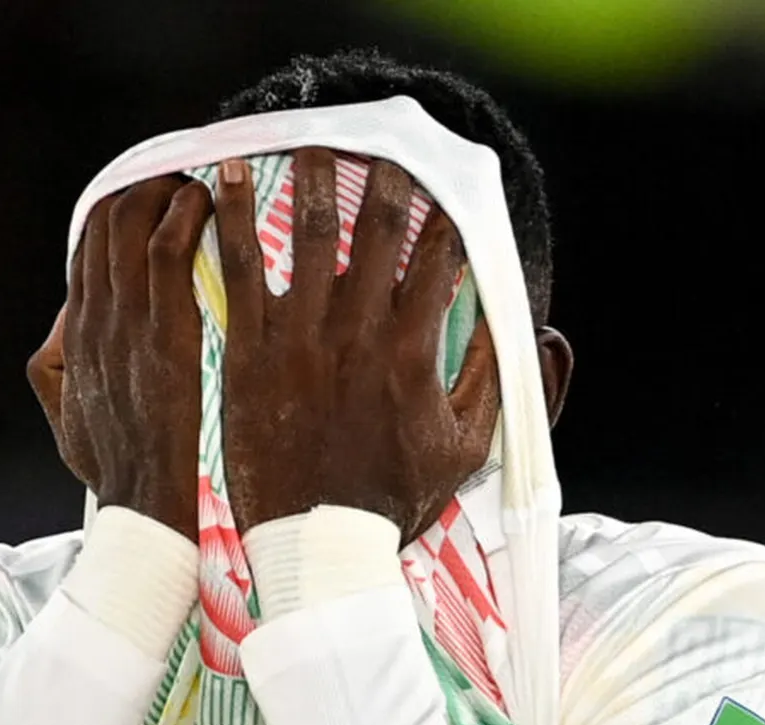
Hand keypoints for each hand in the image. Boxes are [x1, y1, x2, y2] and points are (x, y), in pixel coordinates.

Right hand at [27, 177, 211, 540]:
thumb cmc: (123, 476)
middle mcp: (95, 321)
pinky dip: (185, 214)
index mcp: (77, 338)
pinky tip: (209, 203)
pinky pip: (167, 248)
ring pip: (132, 222)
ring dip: (166, 190)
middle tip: (182, 183)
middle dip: (144, 189)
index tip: (149, 202)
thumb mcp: (69, 424)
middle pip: (105, 223)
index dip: (115, 214)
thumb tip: (59, 332)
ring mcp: (127, 323)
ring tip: (199, 182)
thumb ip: (58, 373)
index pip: (86, 251)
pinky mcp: (163, 331)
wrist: (146, 511)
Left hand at [211, 149, 499, 543]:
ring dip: (314, 177)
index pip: (440, 255)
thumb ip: (496, 379)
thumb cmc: (392, 501)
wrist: (317, 545)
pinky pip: (241, 270)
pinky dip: (237, 218)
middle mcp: (358, 332)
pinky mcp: (251, 351)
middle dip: (383, 177)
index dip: (446, 210)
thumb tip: (532, 328)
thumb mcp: (467, 446)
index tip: (448, 183)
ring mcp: (300, 339)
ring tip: (311, 140)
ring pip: (309, 235)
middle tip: (382, 143)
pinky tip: (232, 178)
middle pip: (376, 228)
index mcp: (414, 350)